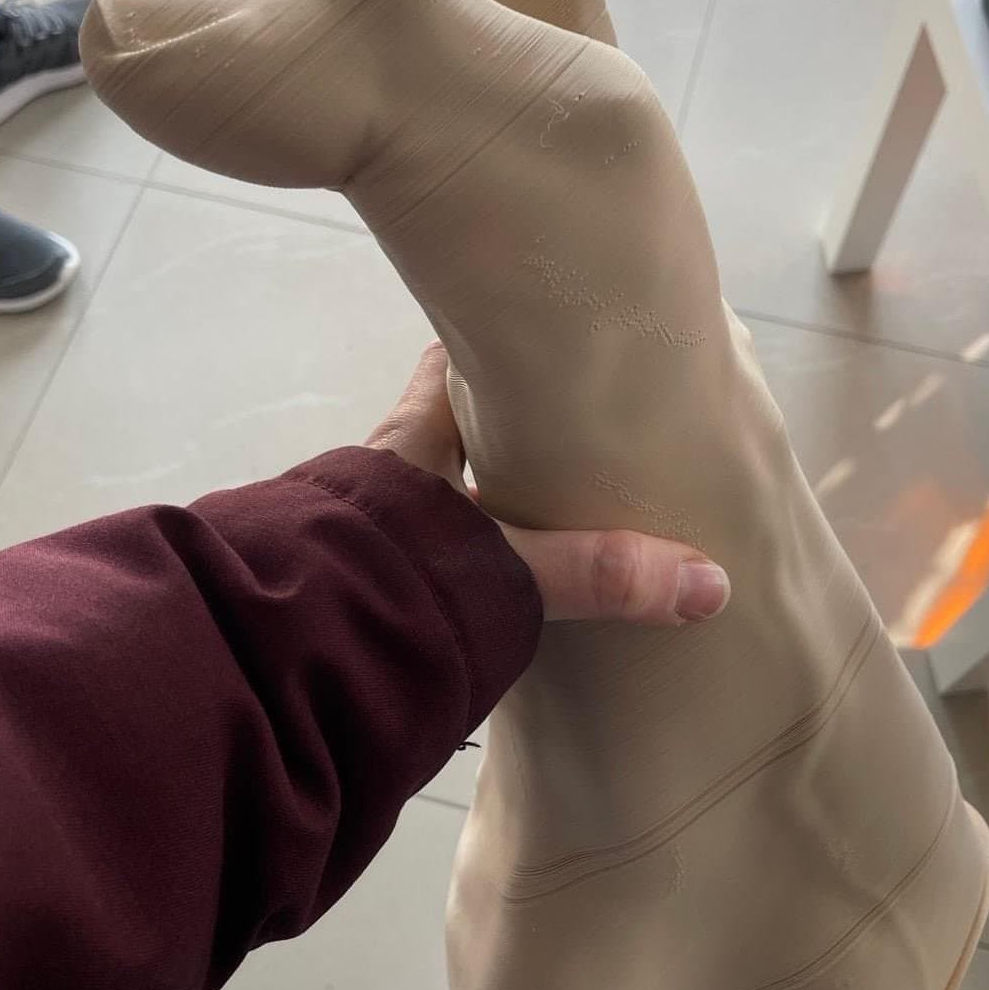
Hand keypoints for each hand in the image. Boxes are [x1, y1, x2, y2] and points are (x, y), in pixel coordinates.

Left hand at [366, 344, 730, 626]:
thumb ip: (603, 574)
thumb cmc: (385, 580)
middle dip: (499, 423)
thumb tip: (707, 584)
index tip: (543, 333)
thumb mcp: (509, 571)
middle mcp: (385, 468)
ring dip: (476, 493)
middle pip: (445, 423)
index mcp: (415, 438)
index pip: (450, 361)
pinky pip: (417, 544)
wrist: (281, 656)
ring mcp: (365, 521)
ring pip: (431, 487)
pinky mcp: (357, 574)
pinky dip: (455, 549)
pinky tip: (490, 578)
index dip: (494, 340)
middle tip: (566, 425)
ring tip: (544, 505)